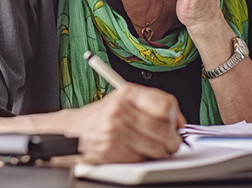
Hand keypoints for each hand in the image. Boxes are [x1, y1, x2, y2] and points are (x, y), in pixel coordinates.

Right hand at [64, 84, 184, 163]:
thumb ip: (152, 105)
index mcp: (127, 93)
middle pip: (164, 130)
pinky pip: (142, 159)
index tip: (177, 124)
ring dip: (159, 152)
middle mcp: (120, 110)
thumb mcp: (125, 100)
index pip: (165, 104)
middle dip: (173, 140)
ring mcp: (115, 130)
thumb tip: (179, 121)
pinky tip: (135, 151)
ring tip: (151, 147)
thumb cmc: (102, 115)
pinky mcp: (112, 150)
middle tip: (171, 142)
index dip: (176, 117)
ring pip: (157, 148)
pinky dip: (143, 159)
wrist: (73, 130)